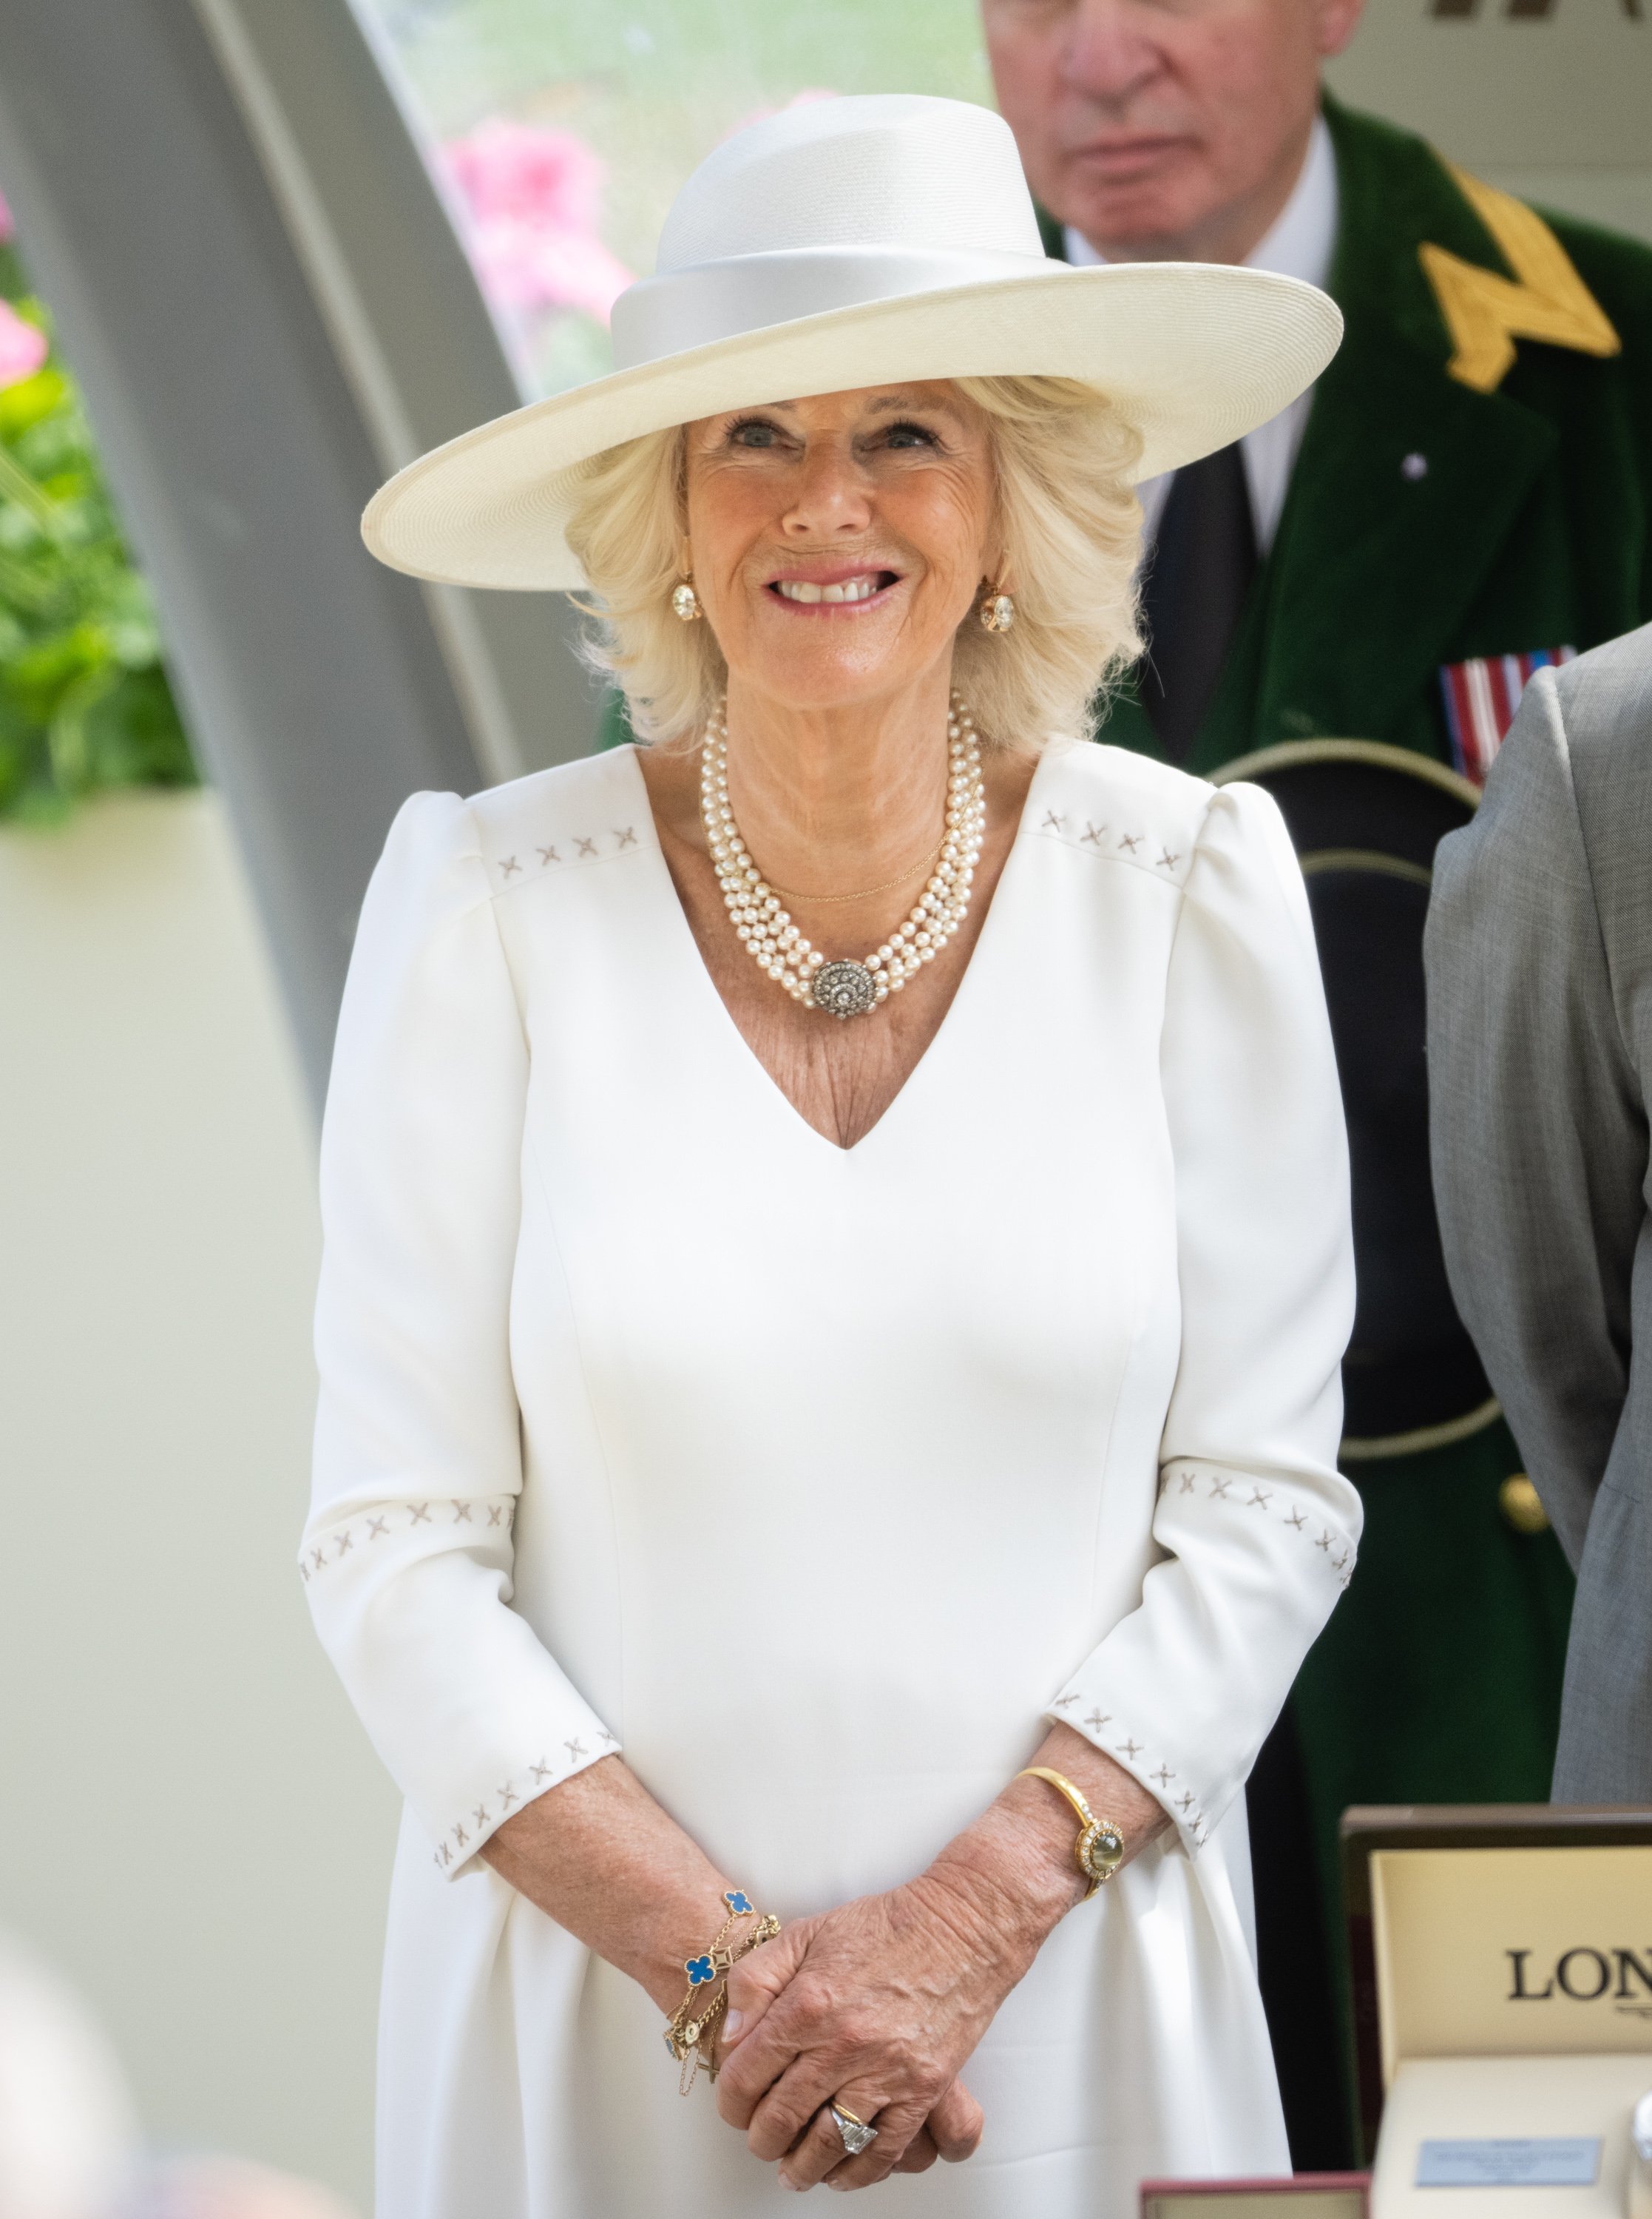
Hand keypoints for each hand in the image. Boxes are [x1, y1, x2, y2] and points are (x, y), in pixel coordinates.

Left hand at [716, 1880, 1008, 2190]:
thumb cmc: (882, 1926)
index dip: (731, 2102)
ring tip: (791, 2171)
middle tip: (759, 2142)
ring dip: (802, 2167)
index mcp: (808, 2002)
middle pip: (782, 2116)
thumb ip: (755, 1979)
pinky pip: (884, 2148)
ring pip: (829, 2143)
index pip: (747, 2074)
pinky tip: (840, 2174)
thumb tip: (731, 2036)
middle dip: (761, 2139)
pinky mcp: (924, 2088)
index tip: (734, 2108)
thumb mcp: (804, 1932)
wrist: (959, 1927)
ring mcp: (886, 2069)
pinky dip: (857, 2173)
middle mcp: (843, 2042)